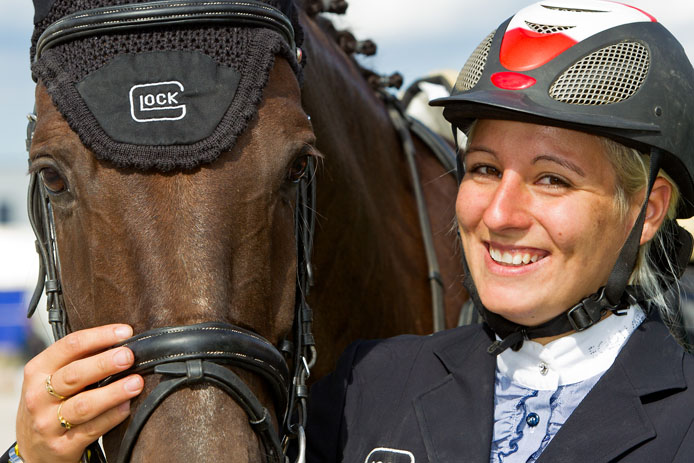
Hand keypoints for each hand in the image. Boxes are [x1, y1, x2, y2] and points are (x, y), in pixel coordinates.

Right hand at [15, 325, 143, 462]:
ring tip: (136, 383)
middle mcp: (38, 396)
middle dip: (104, 364)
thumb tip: (121, 342)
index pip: (68, 346)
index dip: (99, 336)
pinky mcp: (61, 446)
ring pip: (84, 405)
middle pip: (74, 375)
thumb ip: (79, 361)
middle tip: (129, 356)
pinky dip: (112, 417)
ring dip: (113, 392)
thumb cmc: (50, 404)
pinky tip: (127, 407)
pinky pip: (92, 429)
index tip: (125, 332)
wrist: (31, 450)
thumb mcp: (52, 380)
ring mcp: (48, 423)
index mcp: (37, 371)